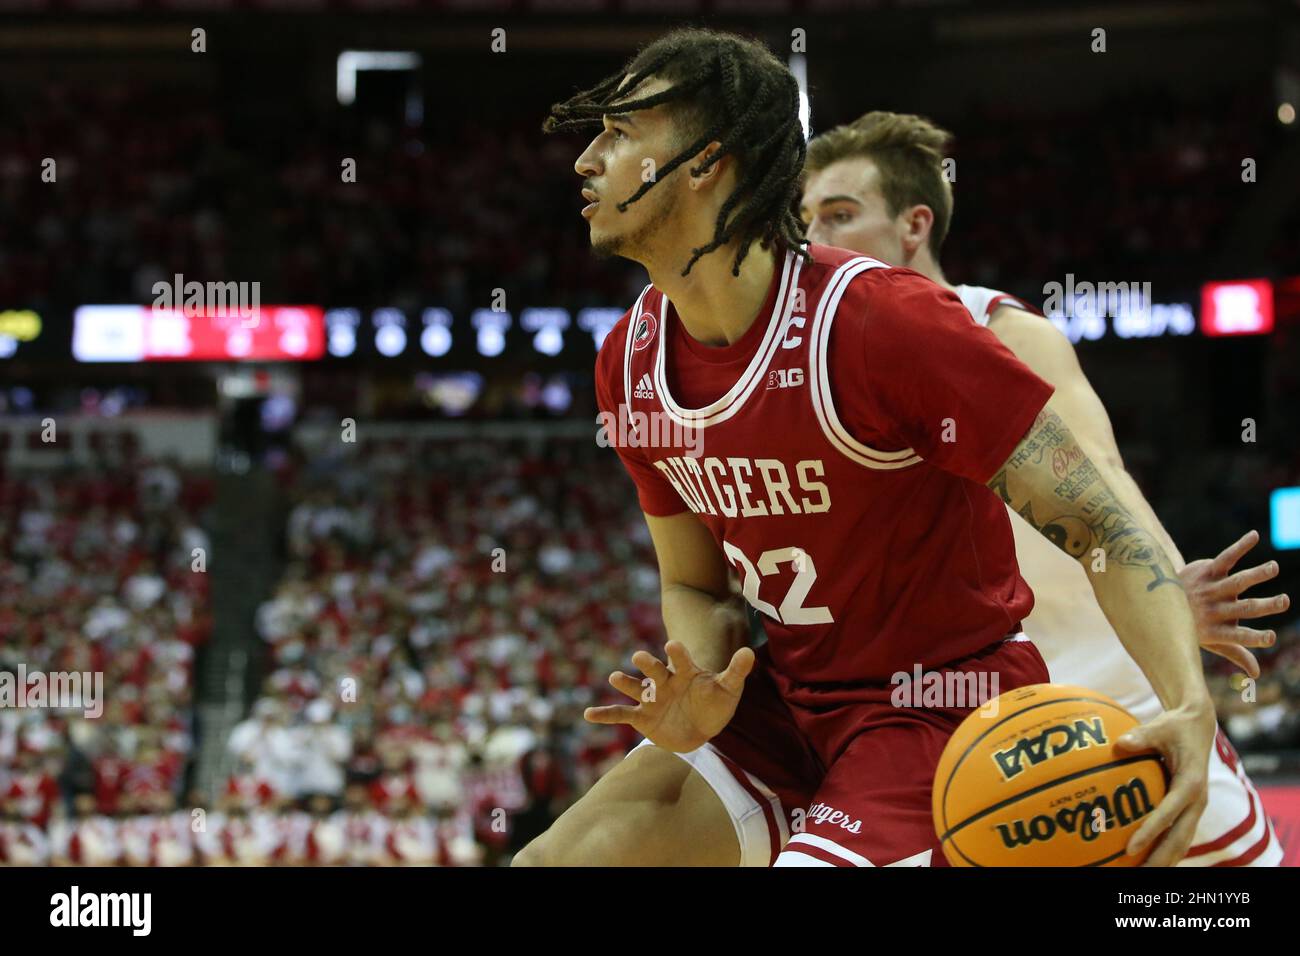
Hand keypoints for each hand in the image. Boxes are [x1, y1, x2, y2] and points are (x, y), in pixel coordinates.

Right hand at [583, 641, 753, 752]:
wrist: (701, 727)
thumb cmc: (715, 703)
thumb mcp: (728, 688)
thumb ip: (736, 671)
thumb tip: (750, 651)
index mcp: (685, 672)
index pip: (681, 659)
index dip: (676, 653)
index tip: (672, 645)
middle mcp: (664, 682)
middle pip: (654, 670)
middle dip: (648, 664)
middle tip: (639, 657)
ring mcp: (651, 699)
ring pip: (636, 688)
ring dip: (625, 683)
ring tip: (616, 677)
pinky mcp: (642, 717)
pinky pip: (621, 714)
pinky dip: (605, 714)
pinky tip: (588, 714)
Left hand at [1113, 701, 1214, 865]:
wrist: (1199, 726)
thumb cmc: (1175, 726)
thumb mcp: (1160, 726)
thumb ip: (1141, 736)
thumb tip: (1118, 743)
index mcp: (1192, 782)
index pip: (1170, 812)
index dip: (1151, 831)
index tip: (1131, 847)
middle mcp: (1197, 800)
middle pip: (1180, 838)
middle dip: (1160, 859)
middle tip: (1136, 874)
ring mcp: (1195, 808)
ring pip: (1181, 841)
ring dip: (1164, 860)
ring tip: (1139, 874)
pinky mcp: (1190, 809)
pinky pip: (1178, 833)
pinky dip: (1164, 849)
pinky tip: (1144, 860)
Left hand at [1179, 530, 1289, 677]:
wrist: (1156, 598)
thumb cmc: (1191, 624)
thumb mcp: (1209, 641)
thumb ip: (1235, 653)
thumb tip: (1257, 676)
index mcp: (1216, 631)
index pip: (1237, 638)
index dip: (1254, 638)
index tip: (1270, 637)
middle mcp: (1213, 610)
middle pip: (1242, 608)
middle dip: (1264, 605)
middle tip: (1285, 601)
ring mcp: (1210, 589)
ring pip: (1235, 582)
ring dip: (1255, 574)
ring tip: (1273, 567)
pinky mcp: (1206, 570)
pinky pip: (1225, 557)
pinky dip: (1240, 546)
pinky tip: (1255, 536)